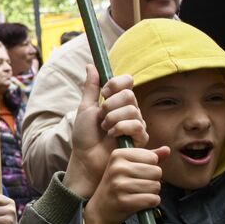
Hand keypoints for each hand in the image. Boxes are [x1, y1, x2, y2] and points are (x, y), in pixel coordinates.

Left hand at [64, 67, 146, 198]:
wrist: (85, 158)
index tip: (103, 93)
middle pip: (129, 95)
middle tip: (101, 117)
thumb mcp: (85, 108)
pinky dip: (120, 127)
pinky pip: (136, 125)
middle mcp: (129, 110)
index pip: (127, 81)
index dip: (116, 84)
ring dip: (112, 118)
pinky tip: (112, 135)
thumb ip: (90, 87)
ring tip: (104, 129)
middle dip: (110, 105)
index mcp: (117, 101)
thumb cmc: (84, 136)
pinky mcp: (139, 139)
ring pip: (132, 110)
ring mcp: (136, 124)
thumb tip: (91, 65)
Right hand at [84, 147, 167, 223]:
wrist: (101, 208)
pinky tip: (140, 203)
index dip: (150, 167)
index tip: (137, 173)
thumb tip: (166, 149)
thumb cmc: (118, 185)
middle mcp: (117, 168)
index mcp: (118, 154)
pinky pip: (152, 199)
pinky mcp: (123, 201)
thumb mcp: (129, 166)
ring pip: (156, 186)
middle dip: (153, 180)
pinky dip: (151, 203)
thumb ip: (148, 157)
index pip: (152, 158)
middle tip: (139, 186)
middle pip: (156, 171)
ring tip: (138, 194)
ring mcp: (119, 185)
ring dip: (152, 192)